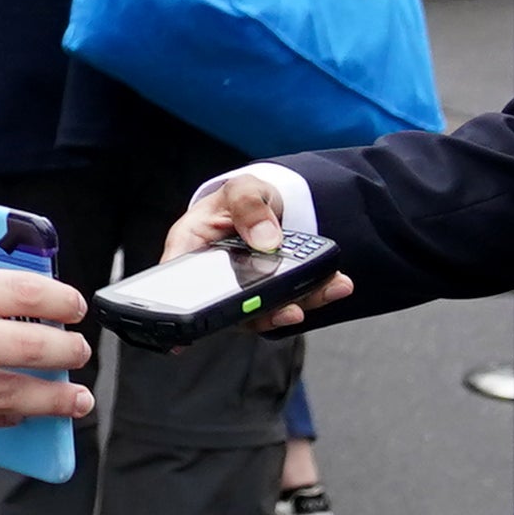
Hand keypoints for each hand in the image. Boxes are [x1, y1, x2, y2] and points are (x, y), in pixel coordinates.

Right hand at [0, 265, 91, 444]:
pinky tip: (19, 418)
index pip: (20, 291)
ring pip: (10, 395)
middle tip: (81, 353)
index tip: (75, 306)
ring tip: (76, 402)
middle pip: (28, 345)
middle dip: (65, 352)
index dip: (57, 298)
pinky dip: (2, 419)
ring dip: (50, 399)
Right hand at [158, 165, 354, 329]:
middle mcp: (214, 280)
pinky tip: (336, 283)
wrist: (268, 205)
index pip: (177, 284)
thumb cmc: (241, 199)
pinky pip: (290, 302)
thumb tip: (265, 239)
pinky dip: (315, 295)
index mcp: (189, 249)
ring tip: (328, 289)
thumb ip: (247, 206)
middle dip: (264, 313)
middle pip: (230, 308)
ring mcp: (243, 294)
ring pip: (264, 313)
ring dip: (298, 306)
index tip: (197, 326)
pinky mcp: (271, 298)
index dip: (183, 311)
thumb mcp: (241, 189)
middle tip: (290, 311)